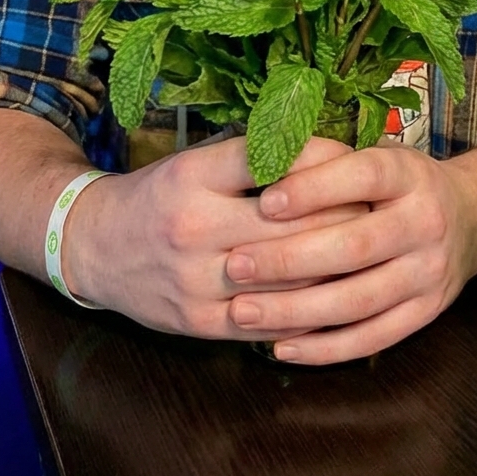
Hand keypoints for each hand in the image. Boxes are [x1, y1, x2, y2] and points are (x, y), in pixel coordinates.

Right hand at [65, 136, 366, 341]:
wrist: (95, 248)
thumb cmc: (160, 196)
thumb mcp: (196, 161)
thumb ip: (255, 158)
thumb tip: (333, 152)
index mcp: (192, 177)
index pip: (274, 161)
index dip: (325, 159)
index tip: (357, 159)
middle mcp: (192, 228)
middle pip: (293, 223)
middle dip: (347, 213)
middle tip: (381, 207)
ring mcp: (196, 281)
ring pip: (290, 277)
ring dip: (339, 264)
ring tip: (372, 249)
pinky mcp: (200, 323)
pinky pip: (273, 319)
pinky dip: (312, 307)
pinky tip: (341, 293)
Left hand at [222, 145, 476, 364]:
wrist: (474, 216)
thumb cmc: (401, 184)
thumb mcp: (375, 155)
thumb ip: (326, 161)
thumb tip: (261, 165)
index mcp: (409, 174)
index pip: (362, 177)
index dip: (313, 189)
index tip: (264, 202)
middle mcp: (426, 223)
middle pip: (355, 246)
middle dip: (289, 259)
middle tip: (235, 265)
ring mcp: (429, 273)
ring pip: (359, 301)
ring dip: (296, 310)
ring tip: (242, 311)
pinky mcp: (426, 313)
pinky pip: (372, 338)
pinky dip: (325, 348)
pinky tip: (280, 347)